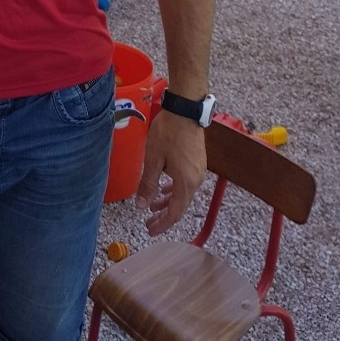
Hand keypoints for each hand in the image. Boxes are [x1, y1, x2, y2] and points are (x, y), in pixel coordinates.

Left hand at [134, 110, 205, 235]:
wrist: (186, 110)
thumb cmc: (168, 132)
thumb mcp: (153, 159)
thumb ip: (148, 184)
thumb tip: (141, 205)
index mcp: (185, 182)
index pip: (175, 212)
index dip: (162, 224)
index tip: (150, 230)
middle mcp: (195, 180)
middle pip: (180, 205)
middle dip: (163, 215)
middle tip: (148, 222)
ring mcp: (198, 171)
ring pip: (183, 194)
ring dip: (168, 201)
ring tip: (152, 206)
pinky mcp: (197, 162)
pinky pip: (186, 183)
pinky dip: (174, 189)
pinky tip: (164, 187)